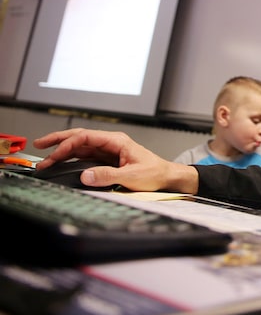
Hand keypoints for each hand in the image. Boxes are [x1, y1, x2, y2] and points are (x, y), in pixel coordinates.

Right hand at [33, 128, 198, 193]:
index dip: (67, 144)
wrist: (167, 178)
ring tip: (46, 160)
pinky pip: (86, 157)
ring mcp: (109, 151)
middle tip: (40, 145)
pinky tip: (62, 164)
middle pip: (80, 138)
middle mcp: (111, 143)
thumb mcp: (131, 176)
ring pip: (81, 148)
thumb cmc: (155, 173)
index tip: (53, 154)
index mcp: (117, 141)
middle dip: (59, 141)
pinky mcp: (109, 161)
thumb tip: (86, 175)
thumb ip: (107, 175)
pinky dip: (72, 159)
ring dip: (64, 153)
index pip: (86, 137)